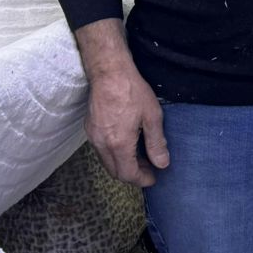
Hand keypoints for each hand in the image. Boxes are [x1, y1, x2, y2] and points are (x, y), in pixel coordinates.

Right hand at [85, 63, 168, 186]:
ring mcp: (93, 137)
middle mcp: (102, 144)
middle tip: (149, 169)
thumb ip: (156, 143)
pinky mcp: (90, 129)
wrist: (109, 73)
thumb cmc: (132, 91)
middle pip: (115, 171)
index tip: (153, 179)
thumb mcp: (152, 116)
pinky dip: (114, 155)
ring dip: (123, 165)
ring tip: (141, 157)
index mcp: (119, 144)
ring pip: (107, 162)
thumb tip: (162, 163)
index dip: (142, 180)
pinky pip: (101, 151)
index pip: (128, 174)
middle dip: (133, 175)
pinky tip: (127, 145)